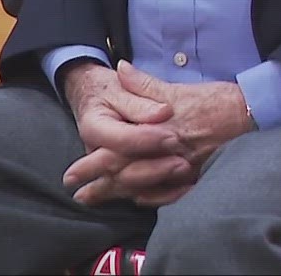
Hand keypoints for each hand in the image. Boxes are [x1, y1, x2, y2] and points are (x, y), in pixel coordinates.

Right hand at [59, 61, 194, 206]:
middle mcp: (96, 154)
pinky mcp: (122, 178)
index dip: (147, 139)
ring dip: (160, 182)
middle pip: (122, 171)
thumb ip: (141, 96)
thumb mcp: (120, 86)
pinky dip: (163, 194)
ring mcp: (108, 170)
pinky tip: (185, 187)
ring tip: (186, 171)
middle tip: (183, 162)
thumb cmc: (108, 91)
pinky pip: (142, 195)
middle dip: (154, 168)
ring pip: (132, 187)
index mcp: (94, 126)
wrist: (93, 97)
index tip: (173, 136)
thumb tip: (163, 112)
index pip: (120, 139)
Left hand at [62, 62, 256, 206]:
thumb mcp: (178, 87)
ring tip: (99, 201)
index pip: (117, 152)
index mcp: (157, 131)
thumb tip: (120, 69)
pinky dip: (152, 197)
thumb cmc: (216, 99)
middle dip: (100, 186)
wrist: (254, 114)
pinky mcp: (198, 176)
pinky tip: (138, 199)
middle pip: (126, 174)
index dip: (92, 165)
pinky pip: (170, 194)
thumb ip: (146, 85)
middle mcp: (167, 153)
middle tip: (77, 196)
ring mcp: (183, 168)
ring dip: (119, 194)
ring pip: (144, 185)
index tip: (71, 174)